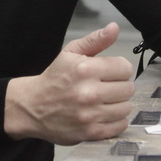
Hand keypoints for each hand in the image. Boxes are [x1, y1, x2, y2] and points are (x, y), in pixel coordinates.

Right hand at [5, 22, 134, 145]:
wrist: (32, 106)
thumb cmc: (54, 79)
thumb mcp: (70, 53)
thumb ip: (95, 40)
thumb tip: (114, 28)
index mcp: (85, 69)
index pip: (125, 67)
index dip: (120, 69)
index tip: (111, 72)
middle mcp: (88, 92)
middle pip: (128, 88)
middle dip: (120, 86)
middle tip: (107, 87)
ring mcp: (89, 114)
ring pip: (126, 108)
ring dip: (119, 104)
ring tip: (105, 101)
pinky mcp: (90, 132)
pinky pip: (119, 126)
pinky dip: (116, 120)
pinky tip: (104, 113)